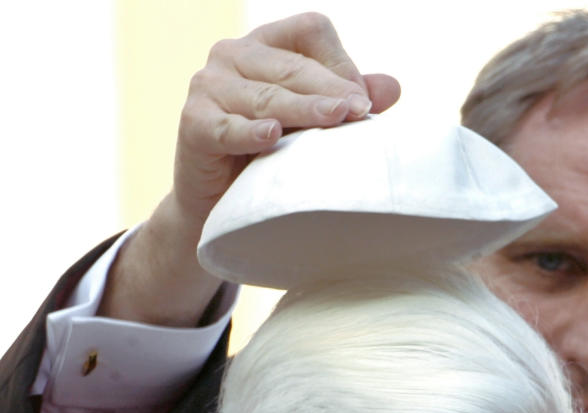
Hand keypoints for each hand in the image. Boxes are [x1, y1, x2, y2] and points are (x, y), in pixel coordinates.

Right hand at [174, 13, 401, 226]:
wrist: (218, 205)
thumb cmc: (267, 158)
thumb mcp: (309, 125)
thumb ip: (344, 102)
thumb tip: (393, 87)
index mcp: (265, 45)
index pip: (310, 31)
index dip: (341, 63)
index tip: (364, 103)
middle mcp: (233, 54)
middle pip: (292, 64)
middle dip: (331, 89)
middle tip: (362, 112)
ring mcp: (208, 85)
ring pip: (267, 96)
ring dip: (304, 109)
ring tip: (336, 120)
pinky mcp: (194, 122)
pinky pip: (227, 127)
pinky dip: (250, 133)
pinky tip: (272, 136)